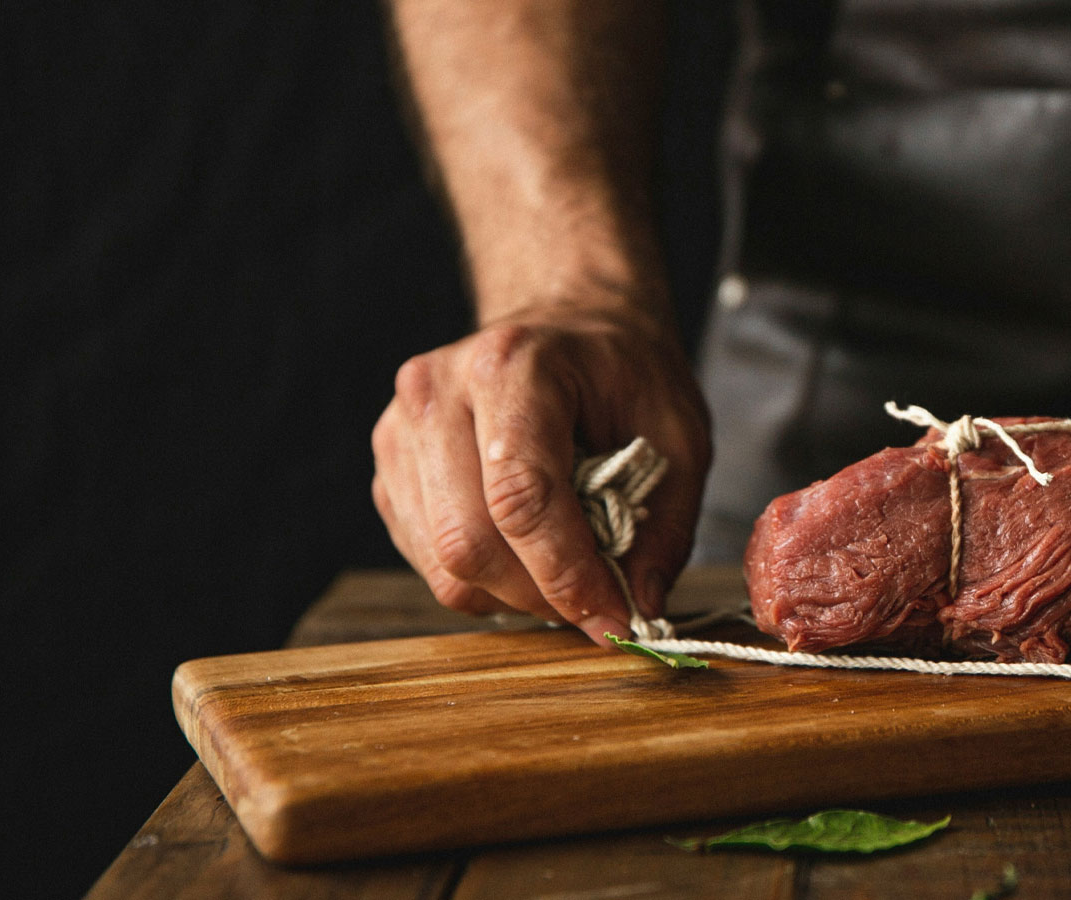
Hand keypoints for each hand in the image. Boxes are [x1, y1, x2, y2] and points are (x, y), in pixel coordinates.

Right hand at [371, 304, 711, 644]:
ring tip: (563, 572)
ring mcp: (403, 428)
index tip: (612, 616)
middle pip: (468, 539)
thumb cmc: (620, 369)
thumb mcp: (678, 430)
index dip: (567, 573)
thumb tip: (641, 605)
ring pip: (442, 560)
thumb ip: (668, 522)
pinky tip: (524, 552)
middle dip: (538, 594)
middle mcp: (439, 392)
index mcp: (513, 366)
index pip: (521, 496)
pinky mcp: (391, 464)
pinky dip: (482, 577)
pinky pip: (426, 556)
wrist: (565, 315)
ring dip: (510, 594)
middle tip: (594, 605)